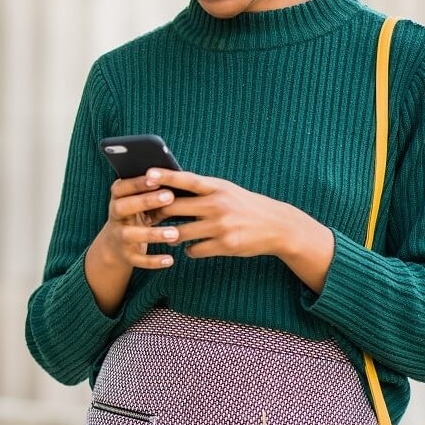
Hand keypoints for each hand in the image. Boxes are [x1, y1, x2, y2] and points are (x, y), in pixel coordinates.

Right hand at [83, 169, 182, 315]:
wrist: (116, 245)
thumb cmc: (137, 214)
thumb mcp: (138, 200)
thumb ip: (151, 190)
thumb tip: (175, 177)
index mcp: (118, 198)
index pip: (121, 187)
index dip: (136, 183)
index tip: (155, 178)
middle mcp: (115, 216)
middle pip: (123, 207)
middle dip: (145, 201)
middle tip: (169, 196)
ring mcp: (119, 236)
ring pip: (130, 235)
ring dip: (152, 233)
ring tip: (174, 232)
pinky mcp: (126, 256)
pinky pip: (138, 259)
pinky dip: (153, 261)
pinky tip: (170, 259)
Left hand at [146, 169, 334, 291]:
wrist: (276, 226)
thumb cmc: (244, 205)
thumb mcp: (226, 190)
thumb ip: (201, 189)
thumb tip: (170, 187)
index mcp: (217, 187)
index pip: (186, 179)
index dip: (166, 176)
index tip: (147, 174)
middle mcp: (218, 205)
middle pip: (175, 208)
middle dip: (157, 213)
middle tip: (148, 217)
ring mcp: (221, 226)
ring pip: (180, 233)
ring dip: (171, 236)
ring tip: (169, 235)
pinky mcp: (225, 246)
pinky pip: (194, 250)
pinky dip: (189, 250)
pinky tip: (191, 248)